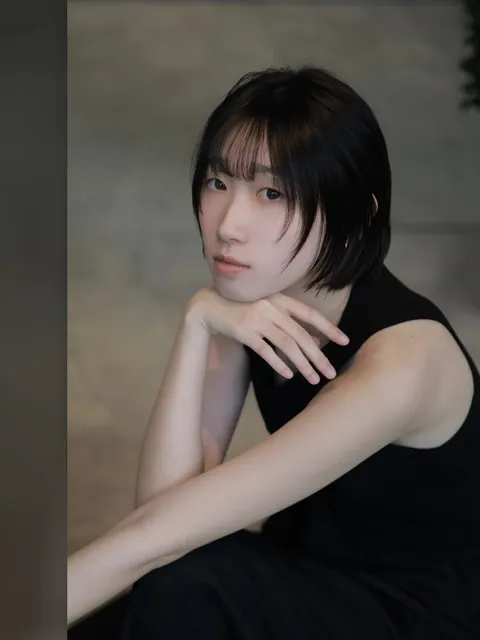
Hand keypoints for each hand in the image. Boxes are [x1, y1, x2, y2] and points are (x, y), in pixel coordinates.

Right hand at [187, 289, 348, 383]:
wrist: (210, 306)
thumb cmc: (243, 308)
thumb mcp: (268, 310)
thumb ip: (289, 322)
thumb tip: (314, 339)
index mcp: (280, 299)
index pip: (310, 314)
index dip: (328, 327)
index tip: (345, 341)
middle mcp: (271, 307)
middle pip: (300, 335)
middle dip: (318, 356)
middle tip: (330, 373)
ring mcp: (257, 319)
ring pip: (286, 345)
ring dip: (302, 364)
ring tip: (313, 379)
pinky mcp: (244, 331)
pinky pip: (265, 350)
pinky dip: (278, 363)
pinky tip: (288, 375)